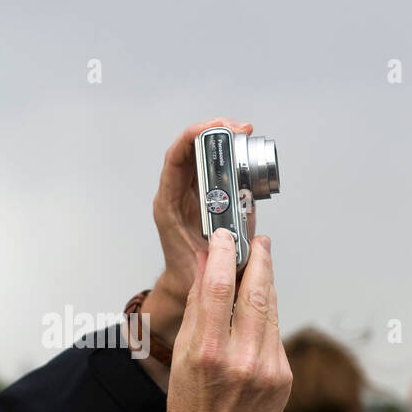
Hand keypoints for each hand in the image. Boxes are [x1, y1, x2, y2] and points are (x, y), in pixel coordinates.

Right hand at [145, 230, 291, 411]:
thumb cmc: (189, 403)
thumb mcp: (181, 353)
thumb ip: (199, 306)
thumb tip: (209, 263)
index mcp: (208, 353)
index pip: (221, 287)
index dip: (225, 254)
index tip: (225, 236)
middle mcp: (242, 360)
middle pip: (257, 292)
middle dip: (258, 259)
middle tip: (256, 240)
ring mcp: (268, 370)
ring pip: (271, 310)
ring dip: (265, 284)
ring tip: (258, 265)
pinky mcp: (284, 378)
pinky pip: (276, 334)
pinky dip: (266, 318)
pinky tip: (256, 312)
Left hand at [151, 117, 256, 305]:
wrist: (183, 283)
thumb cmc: (188, 273)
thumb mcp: (204, 259)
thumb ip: (222, 243)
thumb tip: (242, 227)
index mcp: (168, 203)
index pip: (175, 160)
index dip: (193, 138)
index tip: (216, 128)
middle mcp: (175, 193)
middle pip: (189, 150)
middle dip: (214, 132)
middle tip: (239, 128)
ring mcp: (187, 193)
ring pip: (201, 156)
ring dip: (222, 141)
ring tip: (243, 133)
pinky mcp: (201, 196)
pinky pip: (212, 169)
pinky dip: (228, 158)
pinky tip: (244, 150)